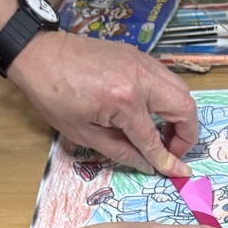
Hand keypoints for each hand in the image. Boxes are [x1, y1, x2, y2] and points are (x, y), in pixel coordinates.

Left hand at [11, 30, 199, 174]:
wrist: (41, 55)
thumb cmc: (55, 96)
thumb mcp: (85, 133)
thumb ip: (123, 150)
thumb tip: (150, 165)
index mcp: (124, 101)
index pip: (154, 138)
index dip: (167, 160)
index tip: (179, 173)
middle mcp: (141, 78)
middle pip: (185, 108)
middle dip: (186, 135)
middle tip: (170, 150)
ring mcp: (142, 63)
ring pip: (182, 91)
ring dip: (180, 116)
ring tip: (163, 134)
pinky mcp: (139, 56)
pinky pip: (167, 80)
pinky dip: (168, 100)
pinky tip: (151, 113)